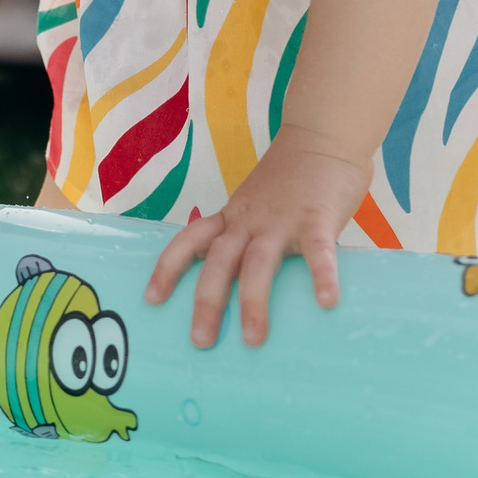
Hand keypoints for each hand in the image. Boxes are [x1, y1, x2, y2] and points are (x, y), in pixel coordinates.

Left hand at [143, 128, 372, 347]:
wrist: (321, 135)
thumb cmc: (290, 177)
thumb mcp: (257, 204)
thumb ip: (253, 237)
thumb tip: (250, 285)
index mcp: (231, 217)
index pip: (188, 241)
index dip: (167, 269)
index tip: (151, 300)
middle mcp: (248, 220)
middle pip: (217, 262)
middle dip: (206, 303)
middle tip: (200, 342)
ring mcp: (280, 219)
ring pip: (258, 263)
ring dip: (252, 302)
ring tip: (252, 340)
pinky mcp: (316, 217)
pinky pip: (318, 250)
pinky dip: (322, 276)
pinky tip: (326, 302)